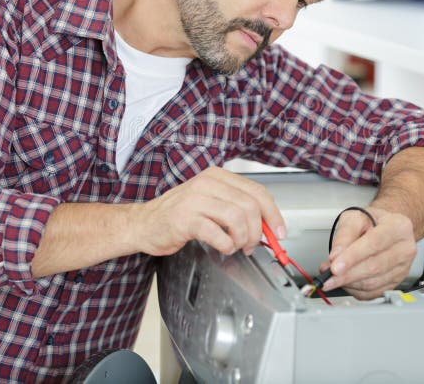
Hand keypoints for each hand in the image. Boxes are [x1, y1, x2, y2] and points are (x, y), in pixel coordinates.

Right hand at [131, 166, 285, 256]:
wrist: (144, 223)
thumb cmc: (178, 215)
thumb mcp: (210, 202)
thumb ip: (237, 208)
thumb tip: (267, 224)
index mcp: (217, 176)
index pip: (257, 192)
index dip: (273, 214)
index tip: (280, 231)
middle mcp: (207, 183)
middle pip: (250, 206)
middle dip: (258, 231)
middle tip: (253, 244)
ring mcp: (195, 200)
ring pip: (237, 218)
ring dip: (243, 239)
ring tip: (237, 246)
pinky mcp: (185, 219)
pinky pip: (217, 233)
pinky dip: (226, 245)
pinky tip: (223, 247)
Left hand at [319, 207, 416, 299]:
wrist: (386, 228)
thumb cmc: (372, 221)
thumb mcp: (355, 218)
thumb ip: (344, 235)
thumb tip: (336, 256)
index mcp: (398, 227)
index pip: (374, 243)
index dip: (353, 257)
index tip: (335, 267)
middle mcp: (405, 248)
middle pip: (374, 266)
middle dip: (347, 275)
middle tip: (328, 278)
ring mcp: (402, 267)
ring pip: (373, 283)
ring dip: (349, 284)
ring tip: (333, 279)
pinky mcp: (396, 282)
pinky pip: (374, 292)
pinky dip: (356, 291)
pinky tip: (346, 283)